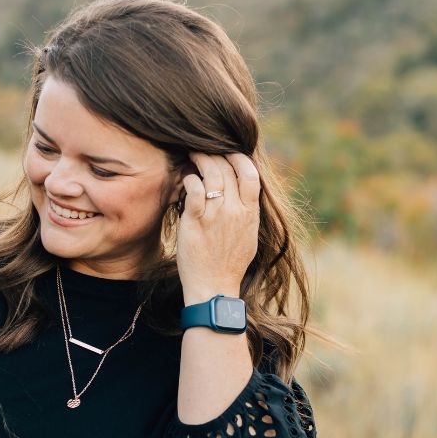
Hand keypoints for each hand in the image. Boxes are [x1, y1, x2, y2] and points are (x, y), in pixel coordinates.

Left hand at [176, 152, 259, 303]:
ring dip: (200, 160)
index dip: (239, 158)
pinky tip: (186, 180)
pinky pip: (194, 190)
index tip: (228, 152)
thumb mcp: (248, 236)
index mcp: (250, 213)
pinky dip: (189, 180)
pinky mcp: (196, 222)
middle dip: (215, 154)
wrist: (214, 286)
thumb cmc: (229, 263)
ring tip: (192, 156)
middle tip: (203, 150)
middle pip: (228, 169)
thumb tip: (245, 194)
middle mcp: (235, 211)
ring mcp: (215, 216)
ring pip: (211, 174)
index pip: (250, 174)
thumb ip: (247, 212)